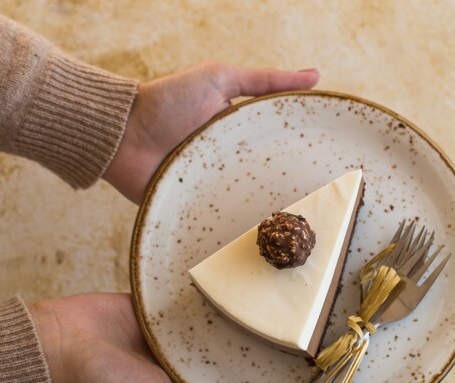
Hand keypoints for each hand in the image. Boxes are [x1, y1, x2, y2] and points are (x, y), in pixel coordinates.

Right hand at [29, 293, 247, 382]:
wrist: (60, 339)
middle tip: (285, 341)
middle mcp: (175, 362)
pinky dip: (203, 300)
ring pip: (206, 328)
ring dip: (227, 322)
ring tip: (265, 311)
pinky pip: (187, 304)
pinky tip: (230, 291)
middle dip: (245, 352)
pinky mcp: (157, 308)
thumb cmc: (103, 382)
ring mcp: (167, 333)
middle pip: (217, 358)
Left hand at [103, 62, 319, 202]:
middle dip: (290, 185)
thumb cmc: (169, 100)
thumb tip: (315, 75)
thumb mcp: (220, 79)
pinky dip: (238, 223)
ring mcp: (215, 183)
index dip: (302, 148)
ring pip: (250, 199)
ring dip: (268, 208)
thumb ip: (265, 80)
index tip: (332, 160)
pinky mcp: (199, 206)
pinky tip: (263, 234)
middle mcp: (231, 157)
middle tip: (321, 197)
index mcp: (239, 130)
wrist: (122, 136)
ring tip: (299, 223)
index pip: (278, 141)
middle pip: (268, 174)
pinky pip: (223, 217)